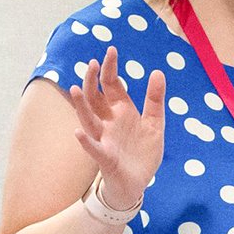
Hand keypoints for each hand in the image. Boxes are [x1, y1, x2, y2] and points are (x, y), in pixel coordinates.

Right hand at [70, 46, 165, 208]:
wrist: (137, 183)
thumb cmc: (142, 152)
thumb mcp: (155, 123)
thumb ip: (155, 99)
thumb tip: (157, 72)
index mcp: (122, 112)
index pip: (112, 86)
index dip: (110, 69)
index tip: (110, 50)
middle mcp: (109, 123)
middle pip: (96, 98)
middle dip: (93, 81)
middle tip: (92, 63)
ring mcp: (105, 140)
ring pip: (89, 120)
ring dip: (82, 106)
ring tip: (76, 89)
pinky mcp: (105, 158)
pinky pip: (94, 148)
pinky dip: (85, 141)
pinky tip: (77, 132)